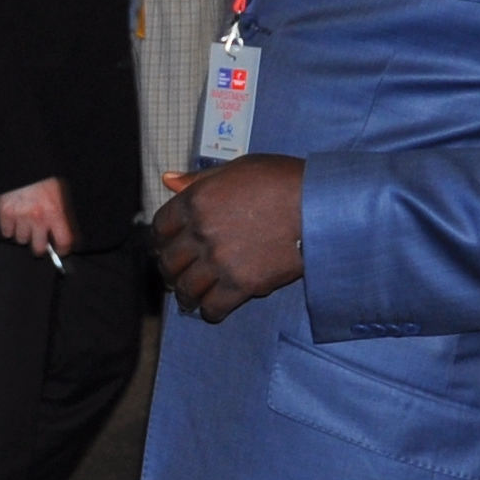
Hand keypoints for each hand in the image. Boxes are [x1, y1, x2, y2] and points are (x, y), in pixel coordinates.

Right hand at [0, 176, 74, 257]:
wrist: (20, 162)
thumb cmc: (40, 174)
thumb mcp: (57, 191)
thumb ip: (59, 211)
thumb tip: (60, 228)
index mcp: (55, 211)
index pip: (63, 241)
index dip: (63, 249)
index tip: (60, 250)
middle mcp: (38, 218)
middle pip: (38, 247)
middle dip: (39, 245)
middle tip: (38, 238)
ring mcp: (20, 217)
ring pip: (21, 240)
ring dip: (23, 233)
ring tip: (23, 222)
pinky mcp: (4, 214)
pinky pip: (6, 232)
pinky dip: (8, 228)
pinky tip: (12, 219)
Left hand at [150, 154, 305, 324]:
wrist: (318, 205)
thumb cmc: (282, 181)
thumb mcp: (236, 168)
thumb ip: (199, 179)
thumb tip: (168, 180)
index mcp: (196, 201)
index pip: (161, 227)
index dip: (161, 240)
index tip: (166, 247)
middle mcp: (202, 232)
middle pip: (169, 261)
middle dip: (170, 270)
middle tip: (176, 276)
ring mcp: (220, 260)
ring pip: (186, 288)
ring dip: (185, 295)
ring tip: (190, 298)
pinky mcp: (242, 284)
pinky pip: (213, 306)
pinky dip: (210, 311)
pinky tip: (213, 309)